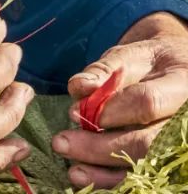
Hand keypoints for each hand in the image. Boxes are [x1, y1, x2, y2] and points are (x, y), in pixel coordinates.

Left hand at [53, 12, 187, 189]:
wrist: (177, 72)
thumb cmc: (149, 63)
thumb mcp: (129, 55)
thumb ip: (103, 70)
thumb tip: (78, 88)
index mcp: (181, 86)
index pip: (148, 102)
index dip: (111, 111)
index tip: (75, 113)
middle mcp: (187, 121)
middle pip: (147, 143)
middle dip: (100, 147)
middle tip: (61, 142)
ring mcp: (182, 146)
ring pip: (146, 166)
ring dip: (106, 172)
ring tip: (72, 171)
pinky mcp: (170, 162)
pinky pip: (144, 177)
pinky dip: (113, 181)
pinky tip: (88, 179)